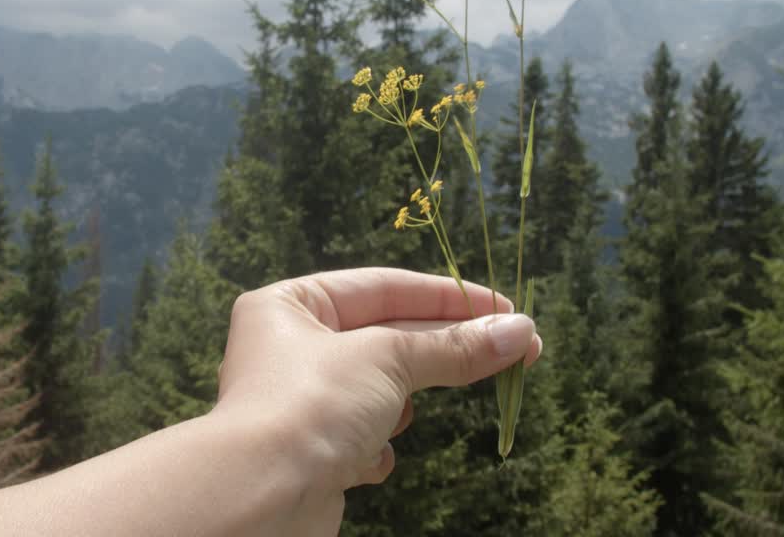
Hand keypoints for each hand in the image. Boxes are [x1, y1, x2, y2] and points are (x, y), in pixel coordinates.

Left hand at [212, 267, 542, 530]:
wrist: (263, 496)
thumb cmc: (311, 405)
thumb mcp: (389, 360)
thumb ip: (453, 347)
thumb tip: (520, 333)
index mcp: (290, 305)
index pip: (382, 287)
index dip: (446, 296)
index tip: (505, 309)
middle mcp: (289, 348)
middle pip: (386, 337)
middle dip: (446, 349)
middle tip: (519, 350)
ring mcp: (300, 401)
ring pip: (378, 390)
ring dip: (400, 403)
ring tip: (405, 413)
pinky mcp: (311, 450)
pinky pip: (360, 437)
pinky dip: (373, 447)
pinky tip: (368, 457)